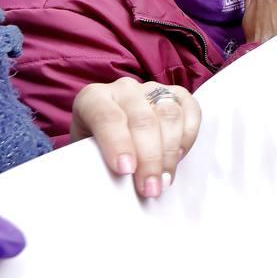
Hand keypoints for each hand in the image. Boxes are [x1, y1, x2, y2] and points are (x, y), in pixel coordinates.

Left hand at [70, 78, 201, 197]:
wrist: (113, 140)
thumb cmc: (95, 149)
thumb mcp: (85, 155)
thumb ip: (95, 163)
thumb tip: (113, 186)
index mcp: (93, 98)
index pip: (107, 117)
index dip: (118, 143)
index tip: (126, 170)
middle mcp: (124, 89)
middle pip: (143, 119)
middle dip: (149, 158)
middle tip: (150, 188)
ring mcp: (153, 90)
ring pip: (170, 115)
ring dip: (170, 152)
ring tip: (164, 180)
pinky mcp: (177, 94)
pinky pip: (191, 111)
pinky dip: (188, 137)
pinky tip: (179, 157)